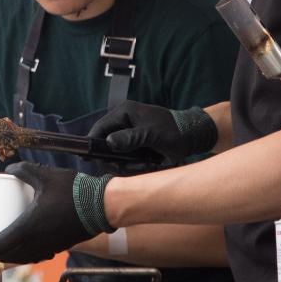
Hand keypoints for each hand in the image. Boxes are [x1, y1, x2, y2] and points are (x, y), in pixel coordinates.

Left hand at [0, 163, 113, 264]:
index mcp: (28, 228)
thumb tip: (10, 168)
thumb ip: (25, 171)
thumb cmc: (74, 192)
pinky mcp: (58, 247)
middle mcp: (36, 242)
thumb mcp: (45, 176)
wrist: (101, 206)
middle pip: (7, 255)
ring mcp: (48, 247)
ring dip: (7, 257)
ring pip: (21, 258)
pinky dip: (23, 256)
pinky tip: (23, 248)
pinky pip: (34, 256)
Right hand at [89, 101, 217, 167]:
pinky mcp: (134, 145)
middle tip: (129, 168)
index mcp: (124, 113)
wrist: (192, 136)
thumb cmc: (174, 131)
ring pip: (115, 154)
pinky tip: (148, 165)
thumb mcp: (152, 134)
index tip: (88, 158)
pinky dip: (133, 165)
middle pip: (105, 144)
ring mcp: (128, 134)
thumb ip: (131, 138)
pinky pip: (125, 158)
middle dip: (115, 159)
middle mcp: (123, 122)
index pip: (100, 127)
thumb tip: (108, 143)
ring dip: (127, 165)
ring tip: (146, 166)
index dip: (92, 142)